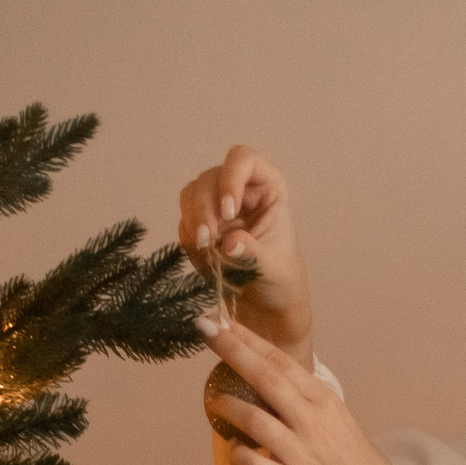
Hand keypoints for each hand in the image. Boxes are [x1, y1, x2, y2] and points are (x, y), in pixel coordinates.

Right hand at [177, 143, 311, 350]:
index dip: (231, 178)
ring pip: (191, 196)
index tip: (229, 210)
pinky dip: (190, 238)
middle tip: (209, 240)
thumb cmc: (280, 278)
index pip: (244, 160)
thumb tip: (230, 243)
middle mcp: (238, 190)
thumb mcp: (272, 266)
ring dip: (193, 222)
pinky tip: (204, 256)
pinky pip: (185, 222)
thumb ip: (253, 253)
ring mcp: (216, 206)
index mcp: (266, 187)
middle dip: (205, 208)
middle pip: (209, 179)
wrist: (266, 304)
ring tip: (206, 249)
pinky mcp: (200, 227)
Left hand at [197, 317, 458, 464]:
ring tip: (214, 402)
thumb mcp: (335, 421)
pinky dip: (237, 454)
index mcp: (323, 401)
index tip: (222, 320)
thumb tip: (263, 383)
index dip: (249, 339)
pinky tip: (235, 451)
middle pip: (266, 377)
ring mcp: (302, 454)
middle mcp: (313, 422)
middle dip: (233, 351)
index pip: (281, 361)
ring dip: (228, 407)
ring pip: (254, 420)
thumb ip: (301, 403)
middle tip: (206, 331)